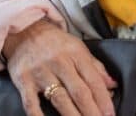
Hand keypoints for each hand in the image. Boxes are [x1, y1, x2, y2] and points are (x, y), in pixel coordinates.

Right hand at [2, 19, 116, 115]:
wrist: (22, 29)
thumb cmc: (54, 42)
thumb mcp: (77, 47)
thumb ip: (95, 67)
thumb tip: (113, 84)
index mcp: (75, 53)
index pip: (93, 80)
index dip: (103, 100)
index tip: (110, 115)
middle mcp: (59, 62)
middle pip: (79, 92)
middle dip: (91, 112)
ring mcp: (40, 71)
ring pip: (59, 99)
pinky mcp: (23, 79)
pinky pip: (30, 102)